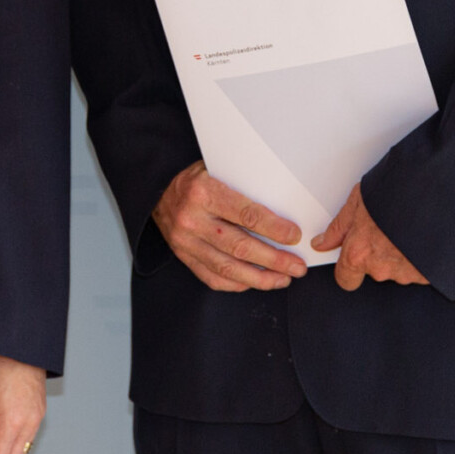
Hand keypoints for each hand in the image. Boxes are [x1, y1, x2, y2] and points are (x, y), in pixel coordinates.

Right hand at [151, 161, 307, 291]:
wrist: (157, 189)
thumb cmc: (196, 179)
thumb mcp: (218, 169)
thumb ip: (244, 185)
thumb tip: (285, 204)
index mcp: (204, 192)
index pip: (246, 215)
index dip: (274, 228)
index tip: (295, 236)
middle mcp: (192, 219)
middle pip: (240, 247)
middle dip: (274, 260)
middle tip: (297, 266)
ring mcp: (185, 242)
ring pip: (228, 268)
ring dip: (260, 278)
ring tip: (283, 279)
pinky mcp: (183, 256)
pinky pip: (212, 278)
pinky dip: (237, 284)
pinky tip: (256, 282)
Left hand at [314, 188, 428, 291]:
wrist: (436, 191)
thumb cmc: (397, 191)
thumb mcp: (359, 201)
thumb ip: (339, 227)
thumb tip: (322, 242)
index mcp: (359, 253)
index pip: (345, 279)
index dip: (350, 268)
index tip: (355, 256)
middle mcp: (381, 268)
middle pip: (375, 270)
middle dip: (380, 253)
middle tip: (389, 228)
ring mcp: (406, 273)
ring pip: (398, 269)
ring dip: (402, 254)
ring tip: (408, 229)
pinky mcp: (428, 274)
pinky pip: (420, 270)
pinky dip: (420, 257)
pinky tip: (422, 237)